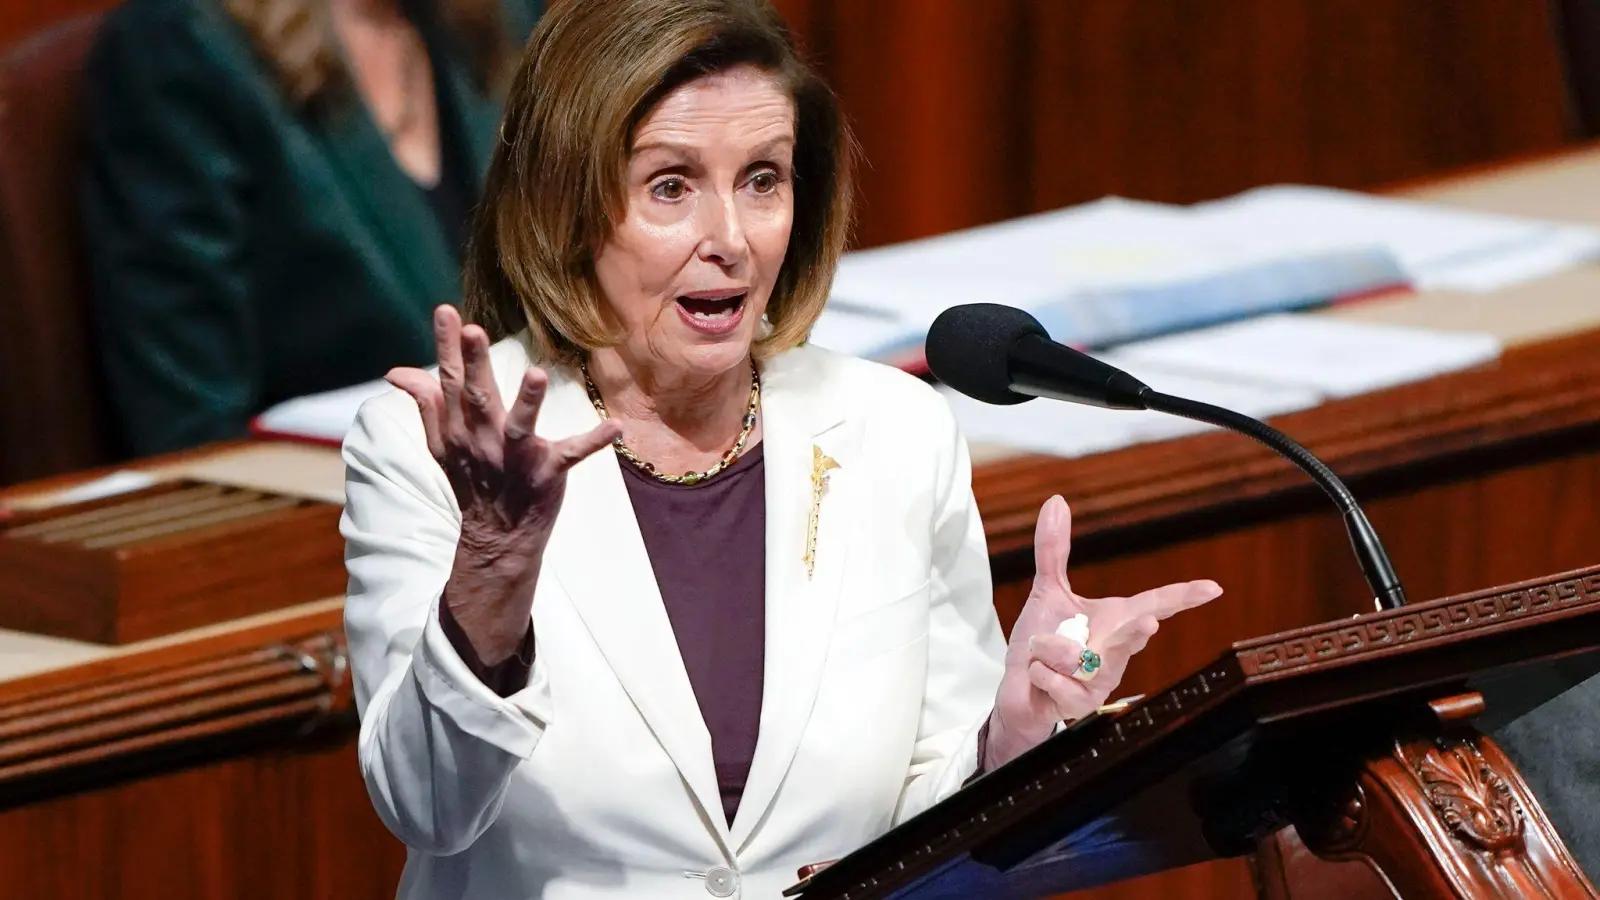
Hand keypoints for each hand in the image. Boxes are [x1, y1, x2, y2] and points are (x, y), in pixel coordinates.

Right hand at [386, 306, 619, 661]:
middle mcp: (482, 440)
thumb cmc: (472, 480)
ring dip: (528, 401)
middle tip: (475, 329)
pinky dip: (594, 442)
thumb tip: (395, 372)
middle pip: (477, 397)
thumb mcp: (442, 444)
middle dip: (474, 364)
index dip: (447, 346)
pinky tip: (616, 427)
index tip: (446, 311)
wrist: (497, 536)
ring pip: (519, 425)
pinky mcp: (548, 472)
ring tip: (537, 374)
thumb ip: (426, 403)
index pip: (449, 381)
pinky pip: (572, 454)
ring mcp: (516, 457)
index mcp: (458, 429)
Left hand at [984, 495, 1221, 768]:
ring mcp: (1103, 681)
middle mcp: (1118, 652)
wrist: (1021, 691)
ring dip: (1048, 647)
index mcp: (1117, 621)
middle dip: (1137, 631)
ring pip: (1076, 656)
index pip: (1158, 604)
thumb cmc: (1043, 642)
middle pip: (1132, 637)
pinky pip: (1054, 678)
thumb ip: (1054, 550)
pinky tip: (1039, 677)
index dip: (1185, 596)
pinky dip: (1037, 671)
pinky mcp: (1081, 706)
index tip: (1213, 587)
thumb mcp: (1048, 591)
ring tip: (1042, 651)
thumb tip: (1056, 501)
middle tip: (1147, 622)